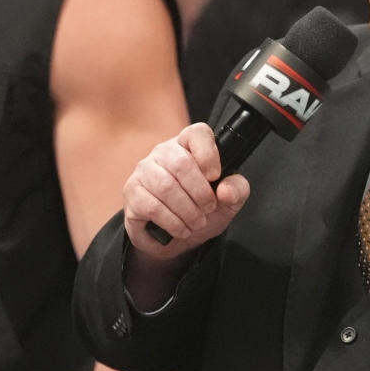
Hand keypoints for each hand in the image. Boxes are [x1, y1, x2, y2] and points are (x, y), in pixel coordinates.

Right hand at [123, 123, 250, 264]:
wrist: (174, 238)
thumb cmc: (200, 211)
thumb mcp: (227, 202)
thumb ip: (237, 190)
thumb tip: (225, 190)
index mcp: (189, 146)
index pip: (197, 133)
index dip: (208, 154)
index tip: (214, 177)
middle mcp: (164, 152)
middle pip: (182, 163)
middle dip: (200, 193)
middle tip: (208, 209)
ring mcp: (144, 171)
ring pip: (166, 187)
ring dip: (187, 211)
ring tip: (196, 222)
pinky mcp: (132, 192)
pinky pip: (152, 206)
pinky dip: (172, 222)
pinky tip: (181, 229)